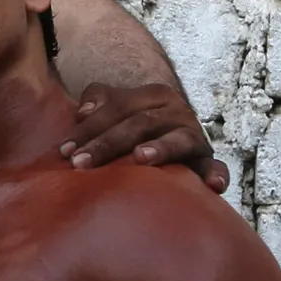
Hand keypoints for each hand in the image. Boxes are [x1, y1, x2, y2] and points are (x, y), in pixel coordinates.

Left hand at [64, 82, 229, 194]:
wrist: (172, 138)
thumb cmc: (133, 127)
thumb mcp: (117, 108)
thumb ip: (99, 99)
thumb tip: (83, 109)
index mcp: (154, 96)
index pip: (117, 107)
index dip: (88, 128)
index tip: (64, 151)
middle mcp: (177, 111)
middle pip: (140, 123)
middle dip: (107, 143)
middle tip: (80, 164)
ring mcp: (194, 134)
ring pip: (177, 139)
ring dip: (160, 149)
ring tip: (140, 157)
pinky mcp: (206, 159)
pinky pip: (214, 166)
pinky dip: (216, 173)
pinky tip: (213, 185)